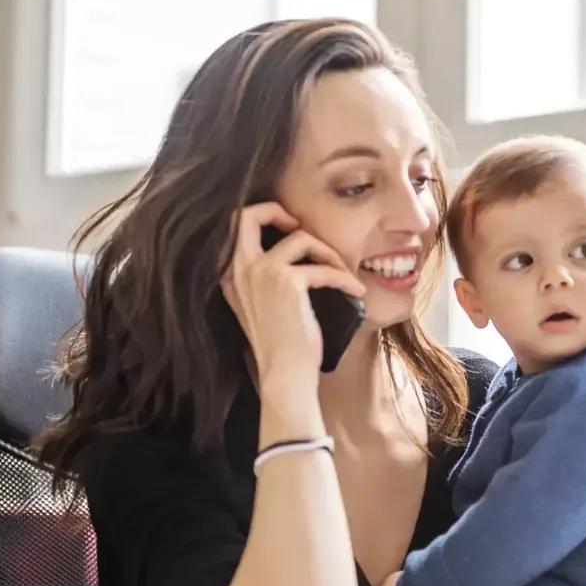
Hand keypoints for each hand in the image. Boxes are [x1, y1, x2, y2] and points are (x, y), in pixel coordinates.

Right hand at [221, 203, 364, 387]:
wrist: (284, 375)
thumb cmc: (279, 345)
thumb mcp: (258, 304)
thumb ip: (262, 275)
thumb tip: (293, 244)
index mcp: (229, 275)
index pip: (234, 225)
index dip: (262, 216)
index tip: (288, 229)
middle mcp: (239, 269)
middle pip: (250, 215)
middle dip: (278, 211)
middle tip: (302, 228)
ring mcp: (262, 273)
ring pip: (300, 238)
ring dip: (328, 253)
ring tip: (343, 273)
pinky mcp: (288, 283)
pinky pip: (324, 267)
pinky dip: (344, 278)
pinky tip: (356, 291)